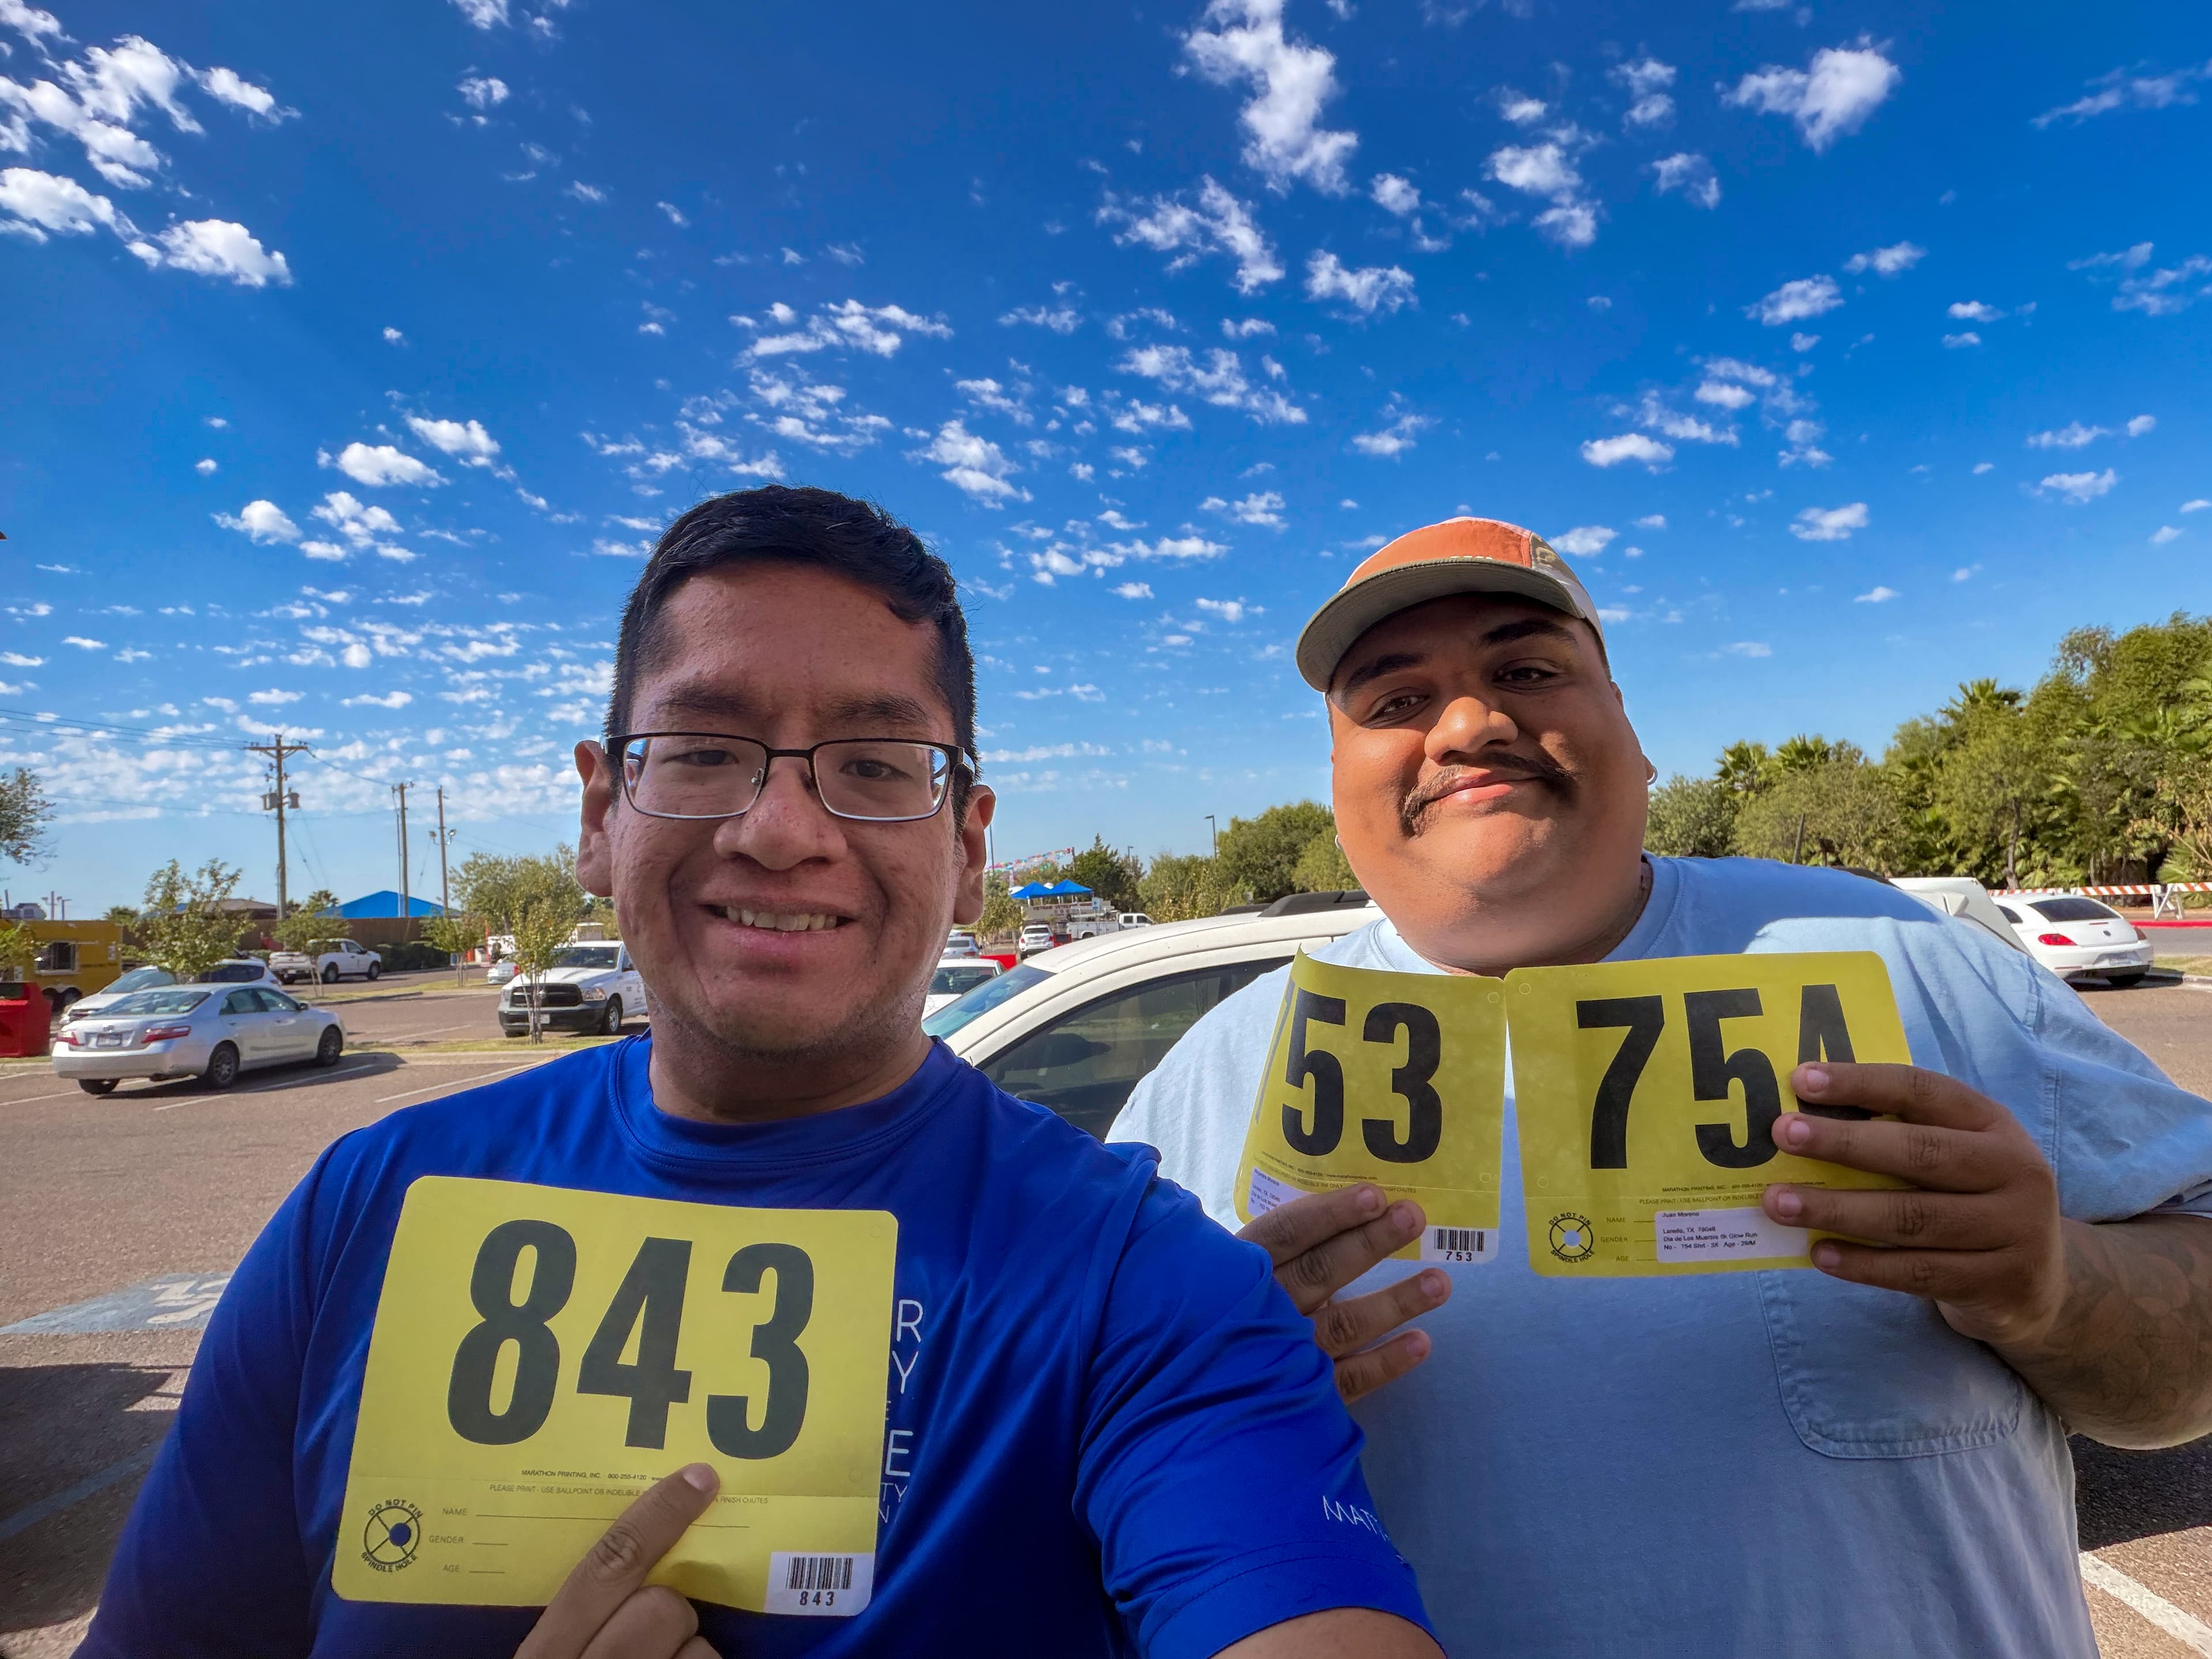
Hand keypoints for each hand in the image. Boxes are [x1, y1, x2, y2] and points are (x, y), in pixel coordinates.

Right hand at [516, 1464, 723, 1658]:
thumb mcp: (549, 1650)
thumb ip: (574, 1610)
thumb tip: (632, 1546)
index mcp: (545, 1652)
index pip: (606, 1567)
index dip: (657, 1518)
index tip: (697, 1478)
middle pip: (661, 1605)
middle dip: (666, 1613)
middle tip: (650, 1639)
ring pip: (696, 1644)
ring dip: (686, 1653)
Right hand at [1237, 1183, 1450, 1402]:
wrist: (1192, 1388)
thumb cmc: (1222, 1308)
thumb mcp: (1224, 1266)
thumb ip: (1265, 1241)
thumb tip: (1331, 1205)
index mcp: (1239, 1269)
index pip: (1287, 1234)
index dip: (1329, 1215)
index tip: (1374, 1196)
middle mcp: (1263, 1309)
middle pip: (1321, 1271)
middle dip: (1369, 1244)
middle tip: (1414, 1218)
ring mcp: (1283, 1353)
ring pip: (1344, 1325)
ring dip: (1395, 1303)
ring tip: (1439, 1283)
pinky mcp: (1302, 1393)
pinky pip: (1349, 1379)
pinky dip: (1385, 1362)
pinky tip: (1421, 1344)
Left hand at [1759, 1062, 2066, 1349]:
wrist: (2041, 1286)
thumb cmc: (1970, 1201)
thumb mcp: (1955, 1155)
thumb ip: (1897, 1134)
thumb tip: (1803, 1119)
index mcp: (1993, 1123)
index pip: (1923, 1091)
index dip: (1861, 1083)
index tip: (1801, 1080)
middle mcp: (2014, 1170)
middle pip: (1919, 1153)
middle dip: (1843, 1142)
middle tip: (1781, 1136)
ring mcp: (2013, 1229)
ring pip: (1911, 1218)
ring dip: (1837, 1209)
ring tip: (1779, 1204)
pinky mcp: (1999, 1283)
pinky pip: (1917, 1272)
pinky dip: (1863, 1264)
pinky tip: (1819, 1253)